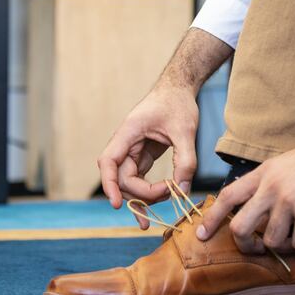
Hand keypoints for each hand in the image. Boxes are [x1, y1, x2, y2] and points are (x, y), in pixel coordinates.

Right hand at [98, 86, 199, 228]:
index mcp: (128, 132)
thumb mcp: (185, 130)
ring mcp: (132, 151)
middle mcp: (125, 143)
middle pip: (121, 178)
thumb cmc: (178, 103)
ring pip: (129, 182)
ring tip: (170, 197)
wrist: (178, 89)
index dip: (109, 185)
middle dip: (142, 193)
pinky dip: (148, 191)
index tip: (117, 205)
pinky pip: (139, 179)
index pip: (108, 162)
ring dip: (145, 196)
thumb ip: (185, 160)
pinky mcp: (142, 156)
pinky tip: (160, 200)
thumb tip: (182, 190)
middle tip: (170, 193)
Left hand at [196, 130, 294, 252]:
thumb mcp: (287, 164)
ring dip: (283, 246)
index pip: (228, 196)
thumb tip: (259, 209)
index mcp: (264, 173)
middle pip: (240, 226)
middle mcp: (272, 186)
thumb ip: (270, 184)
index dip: (211, 217)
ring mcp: (290, 200)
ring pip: (271, 240)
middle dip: (245, 245)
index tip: (201, 233)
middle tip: (257, 249)